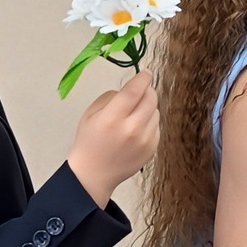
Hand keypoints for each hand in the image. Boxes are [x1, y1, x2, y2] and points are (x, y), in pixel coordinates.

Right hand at [68, 72, 159, 201]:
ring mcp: (144, 141)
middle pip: (150, 98)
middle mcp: (131, 129)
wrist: (94, 174)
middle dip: (147, 90)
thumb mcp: (91, 113)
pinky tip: (136, 129)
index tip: (146, 72)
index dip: (143, 78)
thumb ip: (111, 97)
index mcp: (113, 118)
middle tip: (140, 91)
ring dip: (148, 107)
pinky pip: (157, 126)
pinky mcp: (152, 149)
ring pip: (156, 111)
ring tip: (133, 115)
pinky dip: (149, 122)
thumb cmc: (89, 141)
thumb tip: (131, 88)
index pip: (135, 90)